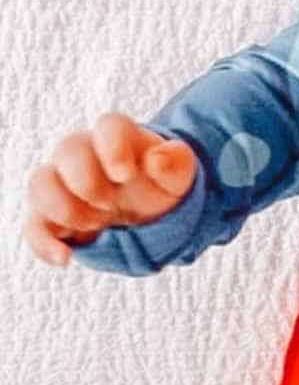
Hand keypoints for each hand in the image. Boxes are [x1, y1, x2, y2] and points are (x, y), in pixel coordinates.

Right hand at [25, 112, 196, 267]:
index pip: (109, 126)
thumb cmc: (159, 186)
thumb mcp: (178, 177)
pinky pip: (34, 225)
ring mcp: (63, 183)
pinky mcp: (51, 215)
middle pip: (68, 150)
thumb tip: (158, 159)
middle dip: (88, 182)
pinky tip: (64, 258)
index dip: (113, 147)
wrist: (146, 212)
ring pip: (41, 183)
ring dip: (64, 208)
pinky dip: (44, 243)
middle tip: (110, 206)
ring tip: (94, 224)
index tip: (125, 175)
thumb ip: (176, 164)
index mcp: (119, 140)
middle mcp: (84, 154)